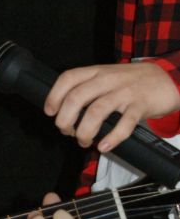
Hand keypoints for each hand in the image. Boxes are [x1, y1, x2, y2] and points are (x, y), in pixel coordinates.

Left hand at [44, 61, 179, 151]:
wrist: (168, 80)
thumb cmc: (133, 82)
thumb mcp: (108, 77)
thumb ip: (88, 88)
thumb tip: (64, 110)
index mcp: (97, 72)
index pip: (68, 78)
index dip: (54, 96)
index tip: (50, 112)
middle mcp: (108, 79)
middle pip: (77, 98)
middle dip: (65, 120)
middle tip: (68, 132)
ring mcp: (125, 92)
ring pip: (96, 111)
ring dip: (84, 131)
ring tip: (84, 141)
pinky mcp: (140, 105)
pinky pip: (124, 123)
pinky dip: (111, 138)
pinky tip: (104, 146)